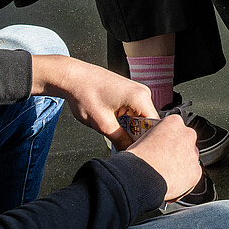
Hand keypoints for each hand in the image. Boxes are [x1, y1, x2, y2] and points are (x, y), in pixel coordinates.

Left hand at [30, 55, 155, 148]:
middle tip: (121, 145)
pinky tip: (113, 124)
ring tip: (114, 132)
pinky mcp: (130, 94)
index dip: (146, 140)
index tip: (134, 150)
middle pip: (148, 123)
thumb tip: (128, 150)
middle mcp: (143, 93)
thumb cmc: (85, 93)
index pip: (154, 126)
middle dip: (136, 135)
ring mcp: (137, 92)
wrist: (73, 78)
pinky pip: (134, 113)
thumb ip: (120, 139)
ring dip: (130, 129)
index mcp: (140, 97)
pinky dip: (126, 122)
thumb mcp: (102, 124)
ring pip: (141, 119)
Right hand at [127, 115, 201, 200]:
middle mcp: (187, 135)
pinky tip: (170, 183)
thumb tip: (151, 144)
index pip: (174, 127)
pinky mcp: (196, 172)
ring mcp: (193, 154)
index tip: (160, 146)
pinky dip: (184, 180)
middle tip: (162, 161)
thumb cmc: (138, 159)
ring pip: (189, 159)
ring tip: (164, 174)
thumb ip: (153, 138)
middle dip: (175, 151)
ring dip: (180, 165)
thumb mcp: (140, 139)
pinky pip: (192, 175)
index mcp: (174, 123)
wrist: (143, 177)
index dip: (165, 138)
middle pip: (184, 142)